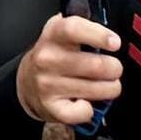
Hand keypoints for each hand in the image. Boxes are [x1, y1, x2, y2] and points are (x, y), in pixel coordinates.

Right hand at [14, 11, 122, 131]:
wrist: (25, 83)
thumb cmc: (53, 57)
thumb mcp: (62, 33)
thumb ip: (85, 27)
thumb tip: (110, 33)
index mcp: (53, 35)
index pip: (74, 29)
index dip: (99, 35)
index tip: (115, 43)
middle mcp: (47, 59)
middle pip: (96, 66)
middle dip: (114, 68)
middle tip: (113, 69)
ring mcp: (48, 84)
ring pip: (97, 89)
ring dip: (109, 89)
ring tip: (104, 85)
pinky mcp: (51, 107)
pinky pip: (85, 112)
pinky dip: (90, 109)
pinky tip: (84, 101)